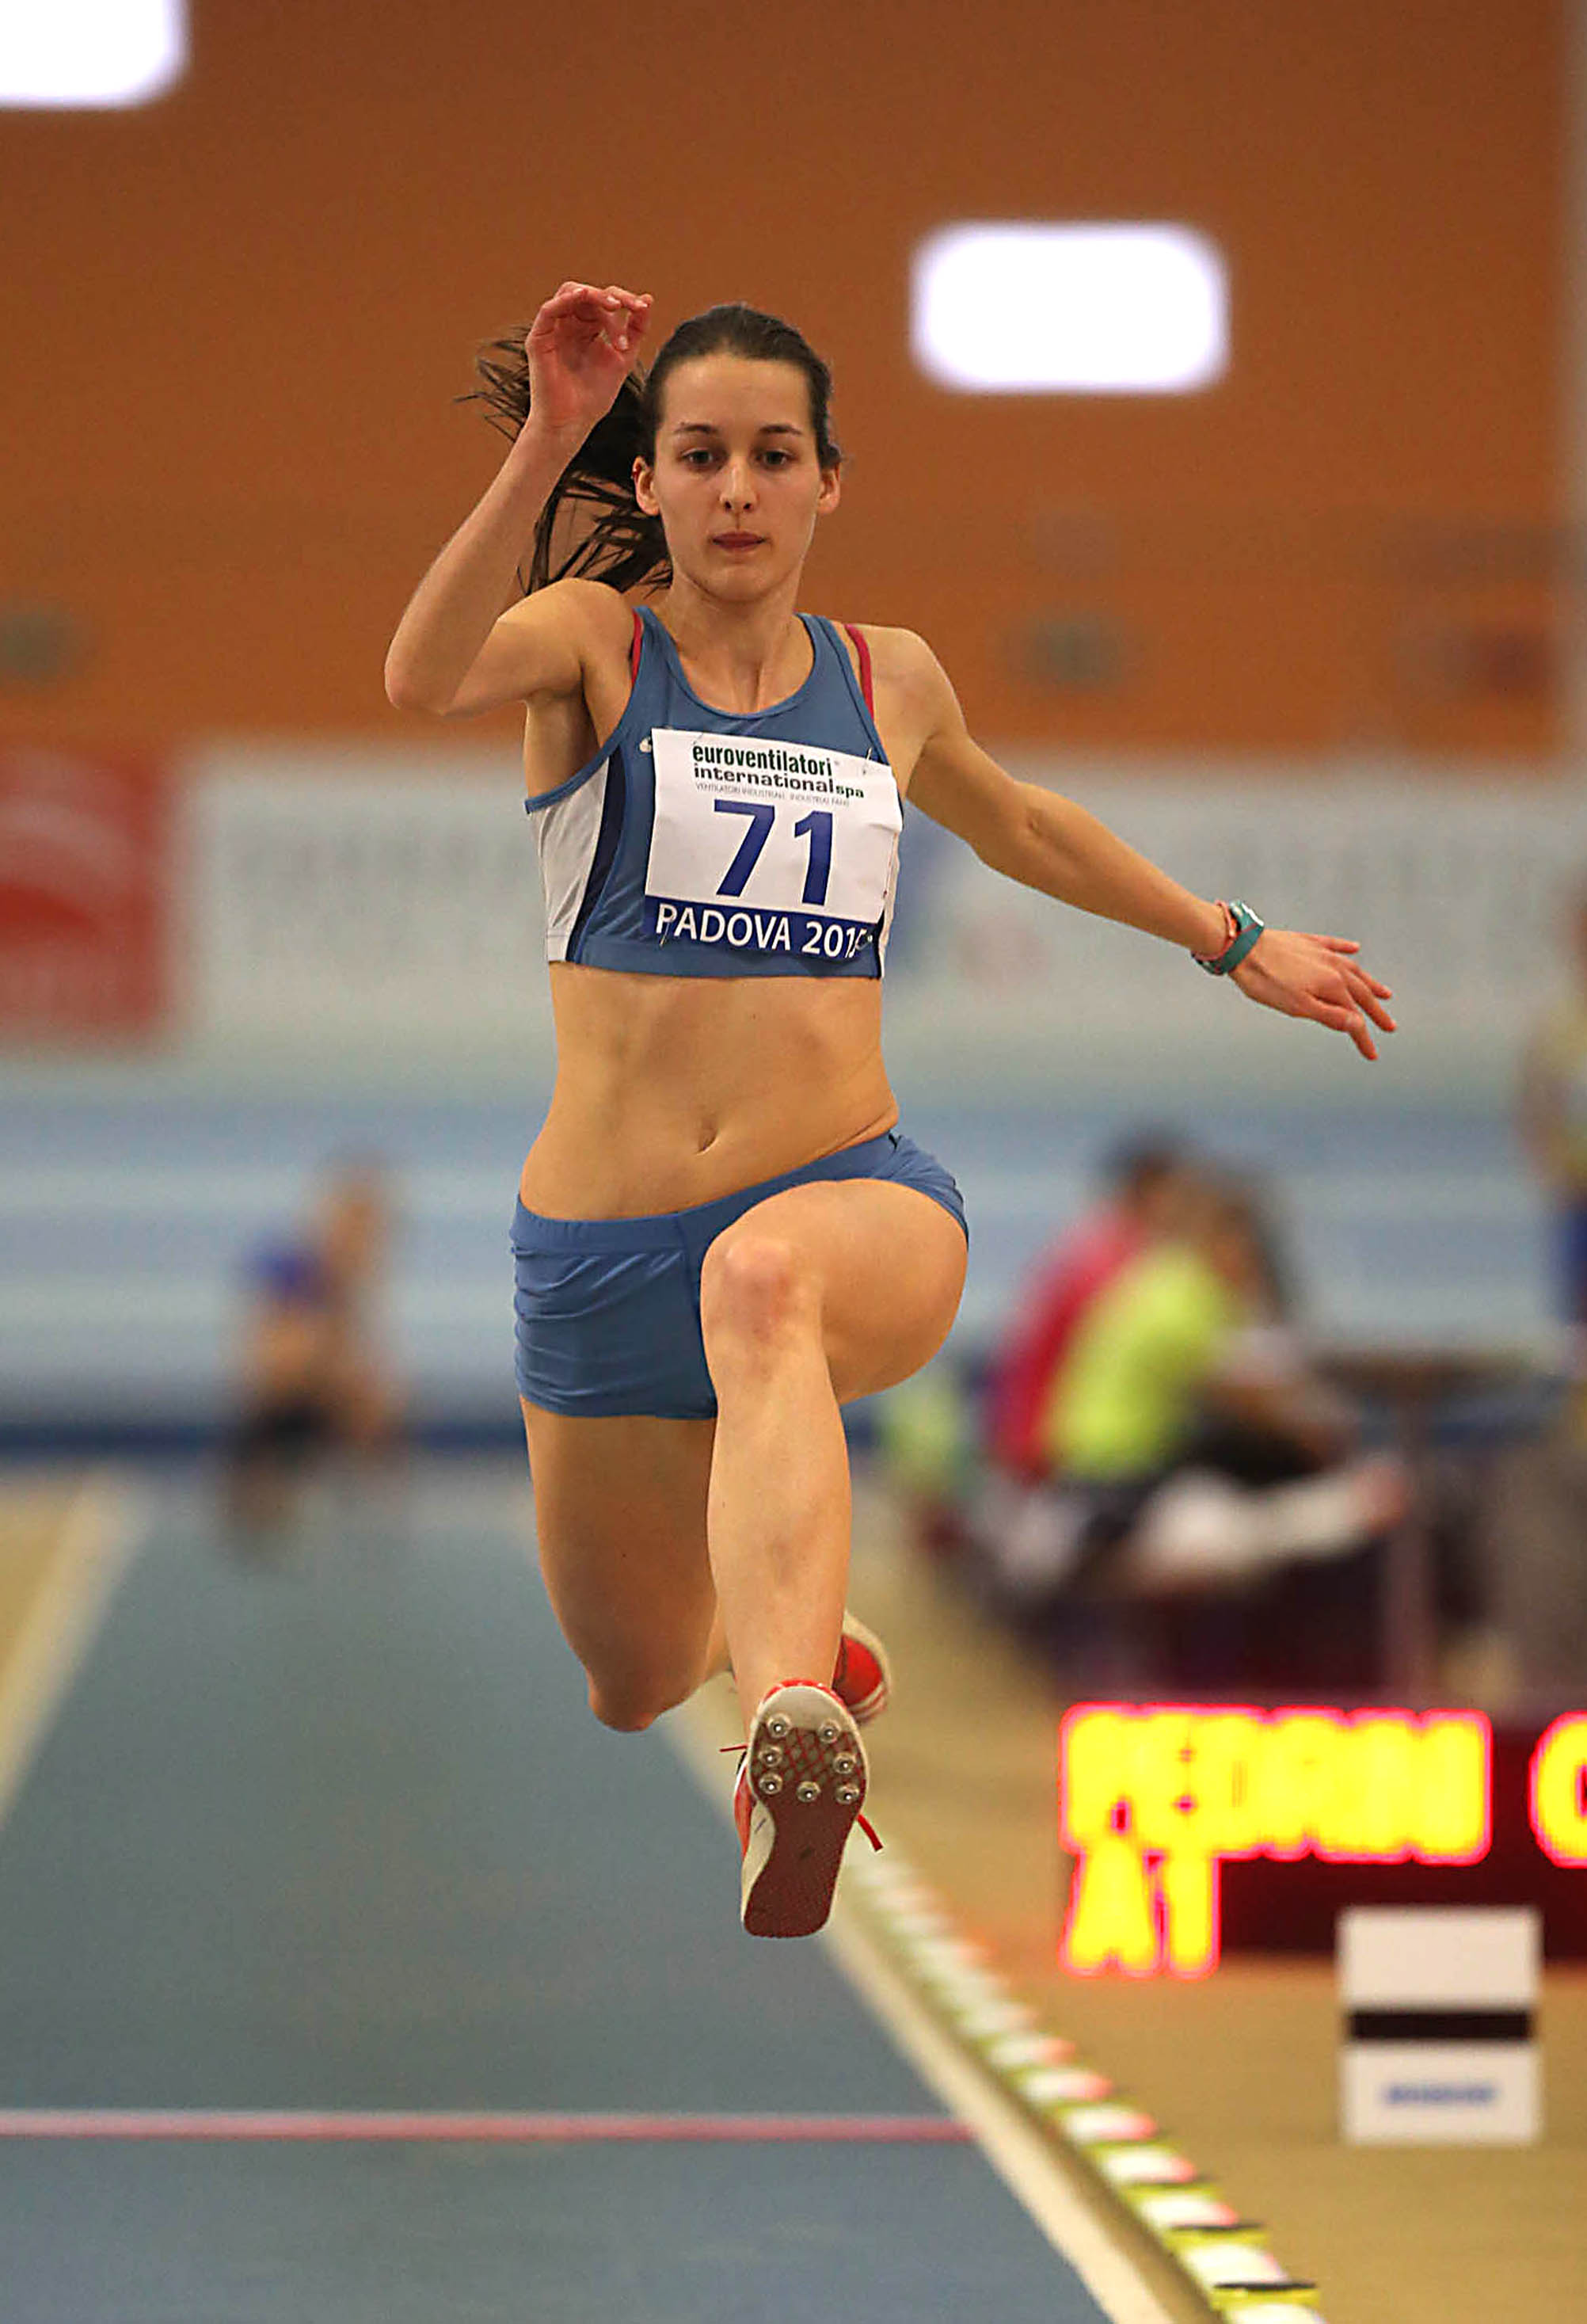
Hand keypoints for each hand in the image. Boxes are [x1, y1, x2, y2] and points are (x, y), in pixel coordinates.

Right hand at [522, 280, 652, 439]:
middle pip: (589, 294)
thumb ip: (635, 330)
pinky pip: (548, 310)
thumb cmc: (593, 398)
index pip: (605, 302)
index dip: (625, 300)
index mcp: (588, 330)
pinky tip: (583, 296)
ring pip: (569, 293)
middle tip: (629, 307)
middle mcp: (570, 326)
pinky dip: (565, 299)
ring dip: (593, 295)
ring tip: (613, 306)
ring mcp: (553, 331)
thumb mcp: (623, 359)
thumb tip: (648, 299)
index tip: (643, 308)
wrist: (571, 425)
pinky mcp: (538, 340)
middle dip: (612, 297)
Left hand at [1231, 929, 1395, 1061]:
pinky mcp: (1309, 942)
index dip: (1363, 1038)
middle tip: (1389, 1026)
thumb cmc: (1267, 981)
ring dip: (1370, 984)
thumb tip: (1358, 1025)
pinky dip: (1347, 949)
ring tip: (1385, 994)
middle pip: (1361, 994)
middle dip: (1376, 1012)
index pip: (1354, 1018)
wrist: (1243, 947)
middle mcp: (1334, 967)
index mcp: (1333, 986)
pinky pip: (1335, 945)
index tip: (1371, 1055)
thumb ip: (1330, 1016)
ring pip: (1354, 970)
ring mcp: (1322, 953)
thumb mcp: (1298, 1006)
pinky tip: (1355, 949)